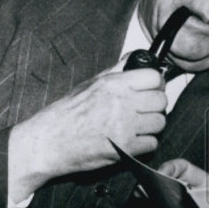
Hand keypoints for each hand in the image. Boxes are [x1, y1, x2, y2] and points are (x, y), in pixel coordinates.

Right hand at [8, 65, 165, 201]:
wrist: (47, 143)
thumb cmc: (64, 114)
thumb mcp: (88, 85)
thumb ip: (115, 72)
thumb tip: (133, 58)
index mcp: (113, 84)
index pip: (154, 77)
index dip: (155, 84)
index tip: (151, 90)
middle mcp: (121, 103)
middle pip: (161, 100)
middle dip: (155, 106)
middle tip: (144, 111)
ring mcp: (125, 127)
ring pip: (160, 122)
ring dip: (152, 125)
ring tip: (138, 127)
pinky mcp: (125, 149)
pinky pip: (152, 143)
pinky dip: (145, 144)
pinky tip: (132, 141)